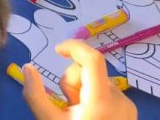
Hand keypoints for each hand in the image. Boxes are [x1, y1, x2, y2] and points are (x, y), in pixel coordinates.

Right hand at [22, 41, 136, 119]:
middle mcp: (119, 99)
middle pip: (90, 71)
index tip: (57, 50)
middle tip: (67, 107)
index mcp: (101, 101)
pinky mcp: (131, 112)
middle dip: (73, 82)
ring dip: (83, 92)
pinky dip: (95, 99)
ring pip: (97, 82)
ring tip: (79, 116)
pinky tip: (92, 119)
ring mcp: (128, 106)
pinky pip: (108, 93)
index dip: (73, 47)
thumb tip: (28, 67)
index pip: (92, 58)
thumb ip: (34, 94)